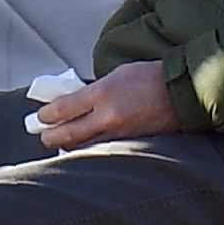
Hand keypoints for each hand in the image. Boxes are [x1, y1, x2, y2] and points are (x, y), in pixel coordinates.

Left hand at [26, 61, 188, 149]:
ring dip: (69, 147)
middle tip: (44, 136)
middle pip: (68, 134)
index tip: (41, 118)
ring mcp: (119, 133)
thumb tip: (74, 102)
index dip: (47, 116)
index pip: (63, 109)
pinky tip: (85, 149)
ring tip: (61, 144)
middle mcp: (108, 116)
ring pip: (84, 147)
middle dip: (51, 137)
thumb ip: (94, 90)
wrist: (183, 92)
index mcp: (102, 93)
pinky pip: (103, 150)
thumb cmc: (150, 77)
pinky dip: (90, 150)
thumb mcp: (117, 74)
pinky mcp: (131, 145)